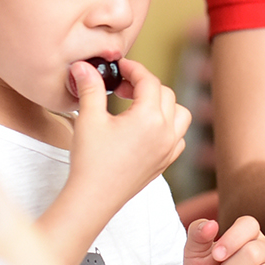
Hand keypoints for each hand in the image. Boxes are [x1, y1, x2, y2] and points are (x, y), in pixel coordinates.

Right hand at [66, 58, 191, 220]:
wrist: (94, 198)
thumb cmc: (91, 161)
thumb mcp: (88, 118)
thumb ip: (91, 88)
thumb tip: (83, 66)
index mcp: (150, 118)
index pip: (149, 81)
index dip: (134, 68)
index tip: (120, 66)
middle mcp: (166, 132)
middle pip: (166, 94)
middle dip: (145, 84)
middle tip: (121, 86)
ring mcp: (169, 149)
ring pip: (180, 114)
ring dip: (163, 103)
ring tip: (138, 105)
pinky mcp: (165, 162)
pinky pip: (179, 136)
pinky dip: (169, 126)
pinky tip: (146, 128)